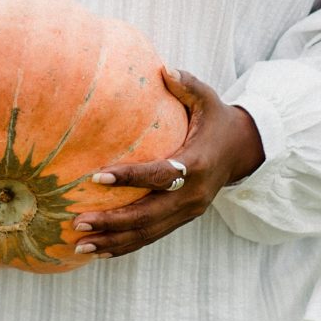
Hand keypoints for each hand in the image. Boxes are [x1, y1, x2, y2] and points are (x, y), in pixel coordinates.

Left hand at [67, 69, 263, 260]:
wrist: (244, 151)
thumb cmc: (217, 120)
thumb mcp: (208, 99)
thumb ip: (188, 84)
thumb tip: (164, 68)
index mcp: (197, 165)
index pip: (160, 176)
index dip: (130, 177)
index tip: (98, 176)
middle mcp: (193, 195)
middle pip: (149, 215)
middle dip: (112, 222)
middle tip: (76, 221)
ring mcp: (188, 212)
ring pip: (147, 233)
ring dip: (112, 241)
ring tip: (78, 245)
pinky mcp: (182, 219)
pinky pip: (151, 237)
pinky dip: (124, 246)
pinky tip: (98, 251)